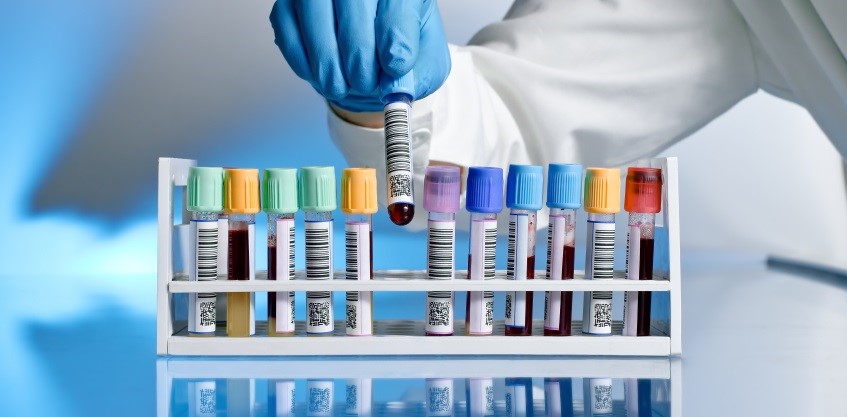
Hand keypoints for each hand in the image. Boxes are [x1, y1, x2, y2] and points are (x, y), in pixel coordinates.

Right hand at [270, 0, 450, 112]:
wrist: (371, 51)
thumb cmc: (397, 48)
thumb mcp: (424, 65)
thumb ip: (418, 75)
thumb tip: (397, 86)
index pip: (398, 3)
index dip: (395, 37)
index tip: (395, 67)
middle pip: (354, 3)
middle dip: (358, 53)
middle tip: (364, 83)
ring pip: (316, 12)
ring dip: (328, 59)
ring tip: (340, 85)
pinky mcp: (290, 4)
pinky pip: (289, 30)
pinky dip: (304, 61)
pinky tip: (321, 75)